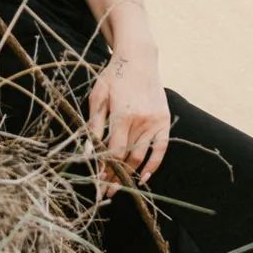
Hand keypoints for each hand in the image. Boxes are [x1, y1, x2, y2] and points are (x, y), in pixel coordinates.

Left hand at [87, 50, 171, 193]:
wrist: (138, 59)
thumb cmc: (113, 76)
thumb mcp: (98, 97)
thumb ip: (94, 125)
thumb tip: (88, 151)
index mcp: (122, 116)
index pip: (113, 152)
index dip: (105, 170)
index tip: (97, 183)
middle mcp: (141, 121)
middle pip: (127, 158)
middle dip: (116, 178)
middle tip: (106, 193)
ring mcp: (155, 122)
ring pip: (142, 157)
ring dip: (130, 175)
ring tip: (120, 188)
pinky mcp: (164, 121)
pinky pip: (161, 149)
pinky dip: (153, 164)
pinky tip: (143, 177)